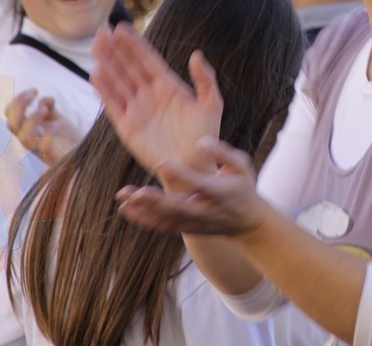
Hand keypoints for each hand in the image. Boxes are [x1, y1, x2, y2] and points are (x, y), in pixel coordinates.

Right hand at [5, 89, 79, 165]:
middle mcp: (31, 140)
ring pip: (24, 137)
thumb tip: (44, 99)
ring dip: (32, 118)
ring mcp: (40, 149)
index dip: (17, 100)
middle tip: (34, 92)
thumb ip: (48, 107)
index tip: (34, 90)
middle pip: (11, 124)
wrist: (85, 155)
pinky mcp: (54, 156)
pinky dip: (48, 133)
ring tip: (45, 110)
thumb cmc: (69, 138)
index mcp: (28, 130)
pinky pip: (44, 147)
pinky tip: (58, 124)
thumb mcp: (56, 118)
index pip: (10, 116)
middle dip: (19, 104)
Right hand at [91, 23, 222, 174]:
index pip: (147, 60)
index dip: (134, 44)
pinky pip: (113, 104)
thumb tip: (197, 54)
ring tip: (96, 45)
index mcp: (169, 86)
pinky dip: (104, 90)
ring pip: (118, 81)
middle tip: (103, 30)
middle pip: (129, 66)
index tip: (122, 27)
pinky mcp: (127, 127)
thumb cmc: (205, 137)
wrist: (194, 167)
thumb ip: (205, 79)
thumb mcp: (211, 104)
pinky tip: (95, 74)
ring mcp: (137, 109)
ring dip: (107, 64)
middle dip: (115, 48)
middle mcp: (150, 94)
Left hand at [115, 138, 268, 236]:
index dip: (180, 175)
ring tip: (124, 198)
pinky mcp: (186, 229)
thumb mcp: (242, 165)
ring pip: (166, 221)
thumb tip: (200, 142)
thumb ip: (222, 152)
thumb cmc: (242, 186)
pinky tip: (126, 208)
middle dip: (156, 202)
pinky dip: (143, 219)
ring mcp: (194, 223)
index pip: (198, 184)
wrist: (247, 223)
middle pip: (178, 209)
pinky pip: (162, 227)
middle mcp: (205, 211)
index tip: (161, 163)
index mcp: (220, 193)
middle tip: (136, 192)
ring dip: (143, 211)